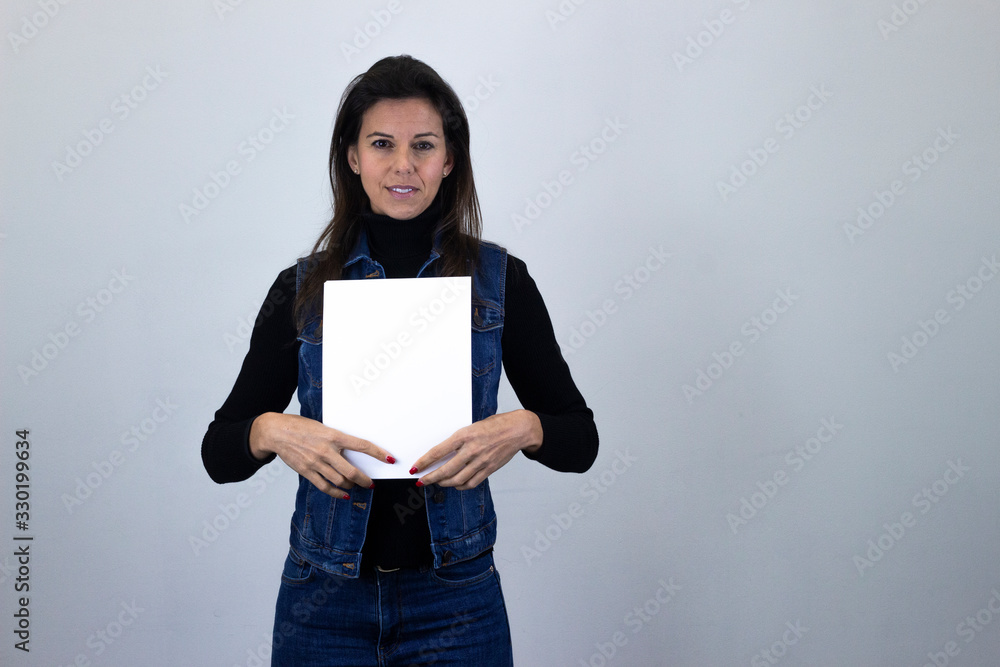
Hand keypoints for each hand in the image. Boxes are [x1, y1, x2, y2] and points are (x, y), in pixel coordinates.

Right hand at [249, 412, 394, 498]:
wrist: (276, 432)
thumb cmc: (300, 426)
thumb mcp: (323, 427)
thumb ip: (336, 439)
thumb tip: (352, 449)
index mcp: (333, 436)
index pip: (361, 445)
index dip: (378, 453)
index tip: (389, 458)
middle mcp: (326, 450)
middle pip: (352, 471)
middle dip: (364, 480)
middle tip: (370, 483)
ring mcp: (316, 463)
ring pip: (340, 481)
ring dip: (351, 486)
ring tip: (355, 486)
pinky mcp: (307, 471)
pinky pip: (325, 486)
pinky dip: (336, 493)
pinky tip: (343, 495)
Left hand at [411, 410, 542, 489]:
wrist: (518, 430)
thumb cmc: (495, 425)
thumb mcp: (472, 427)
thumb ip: (459, 440)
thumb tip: (443, 453)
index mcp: (465, 435)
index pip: (438, 452)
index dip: (424, 462)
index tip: (416, 467)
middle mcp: (472, 449)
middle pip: (446, 470)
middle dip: (430, 477)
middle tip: (422, 480)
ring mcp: (481, 461)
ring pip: (457, 480)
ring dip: (444, 483)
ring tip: (437, 482)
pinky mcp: (489, 469)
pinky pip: (471, 483)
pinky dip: (461, 486)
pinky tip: (455, 484)